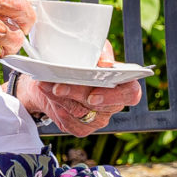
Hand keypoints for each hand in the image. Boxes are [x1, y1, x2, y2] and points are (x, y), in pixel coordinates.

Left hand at [18, 41, 141, 132]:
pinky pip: (72, 125)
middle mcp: (114, 104)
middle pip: (99, 104)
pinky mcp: (83, 128)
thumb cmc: (80, 60)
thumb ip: (101, 53)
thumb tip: (105, 64)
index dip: (114, 96)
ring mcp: (99, 118)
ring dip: (61, 99)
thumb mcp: (92, 48)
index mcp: (123, 84)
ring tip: (46, 86)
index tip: (93, 93)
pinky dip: (59, 113)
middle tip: (58, 86)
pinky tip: (51, 100)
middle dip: (77, 94)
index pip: (130, 93)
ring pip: (82, 113)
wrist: (56, 75)